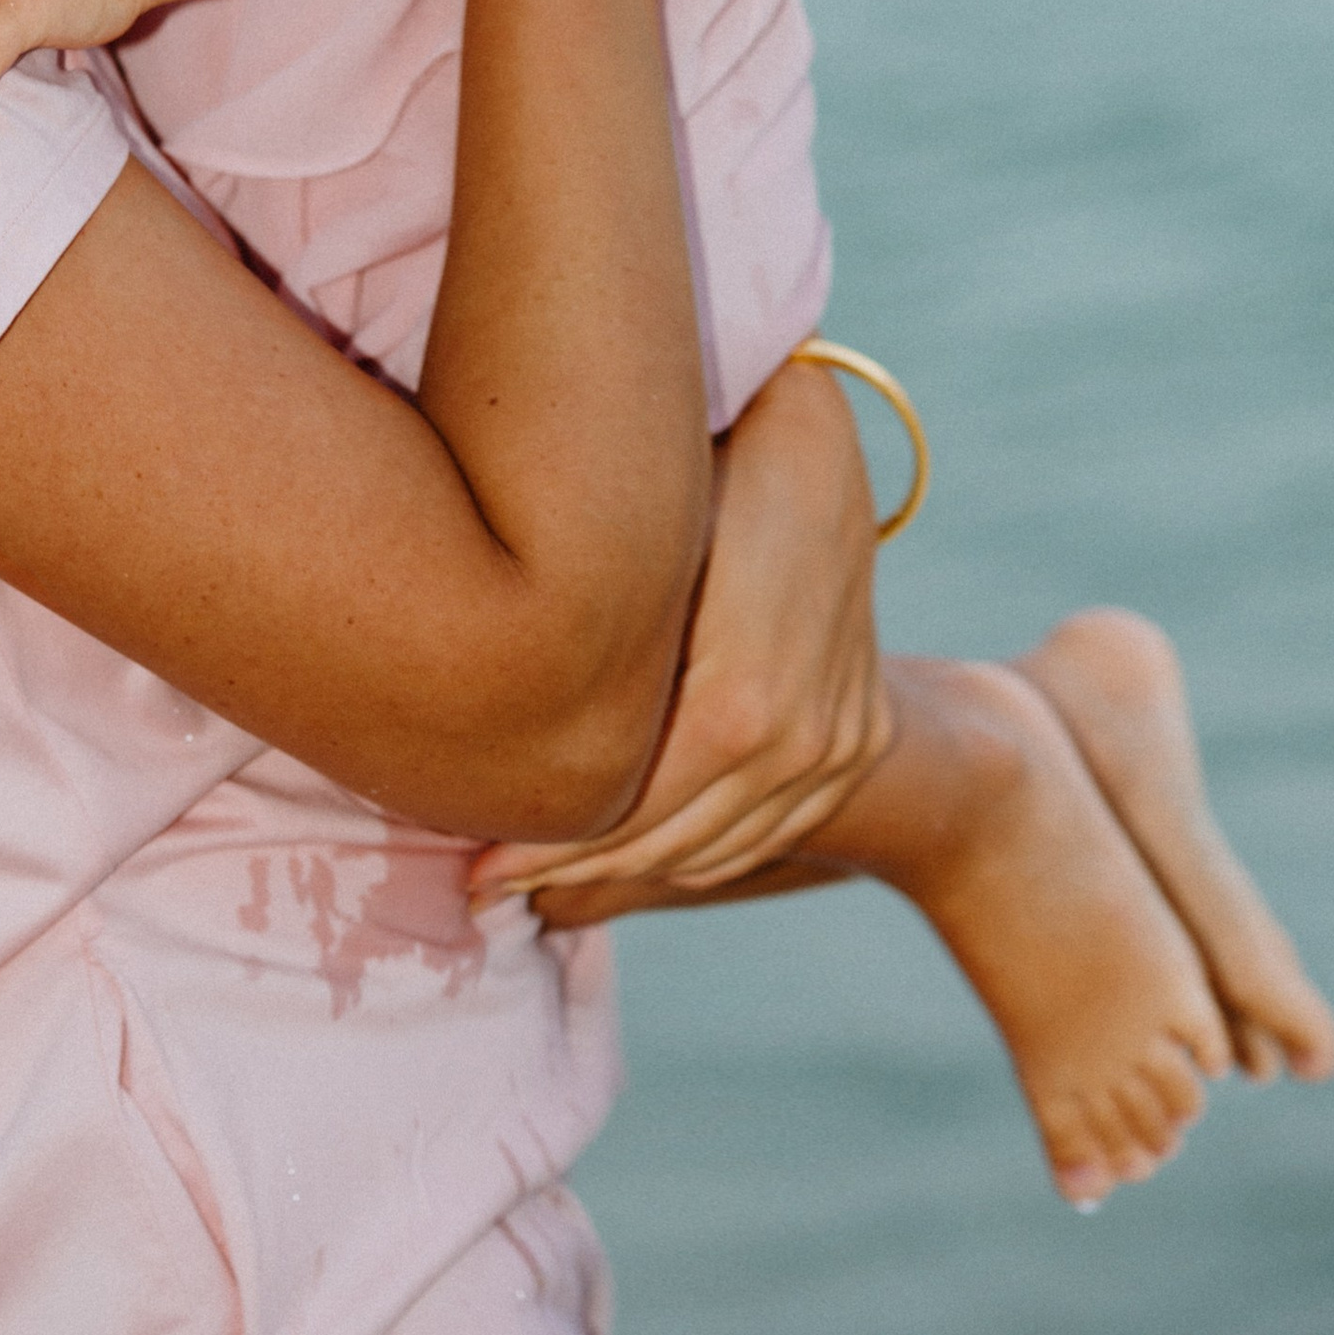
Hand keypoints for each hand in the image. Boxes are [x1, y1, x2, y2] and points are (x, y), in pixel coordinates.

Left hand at [470, 351, 887, 917]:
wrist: (816, 441)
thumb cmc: (686, 479)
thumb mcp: (635, 567)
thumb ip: (589, 658)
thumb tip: (493, 737)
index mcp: (736, 701)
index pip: (631, 811)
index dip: (551, 849)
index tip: (475, 871)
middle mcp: (798, 737)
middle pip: (668, 840)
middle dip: (572, 874)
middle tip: (485, 894)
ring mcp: (837, 744)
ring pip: (719, 845)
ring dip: (631, 874)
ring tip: (539, 886)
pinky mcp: (858, 741)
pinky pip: (770, 831)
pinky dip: (697, 852)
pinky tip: (635, 857)